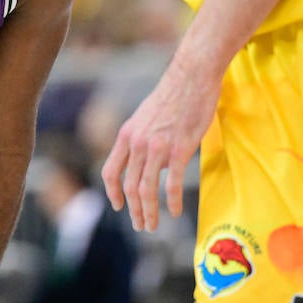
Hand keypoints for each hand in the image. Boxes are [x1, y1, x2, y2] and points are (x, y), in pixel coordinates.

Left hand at [101, 58, 221, 230]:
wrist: (192, 77)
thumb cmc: (173, 96)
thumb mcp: (146, 117)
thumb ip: (141, 140)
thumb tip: (146, 161)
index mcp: (127, 135)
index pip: (111, 171)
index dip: (112, 192)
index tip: (118, 206)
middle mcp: (138, 143)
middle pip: (129, 186)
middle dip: (133, 210)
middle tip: (141, 225)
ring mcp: (158, 147)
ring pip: (147, 189)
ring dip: (149, 212)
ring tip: (153, 225)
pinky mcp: (180, 149)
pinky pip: (172, 184)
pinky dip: (171, 202)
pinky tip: (175, 212)